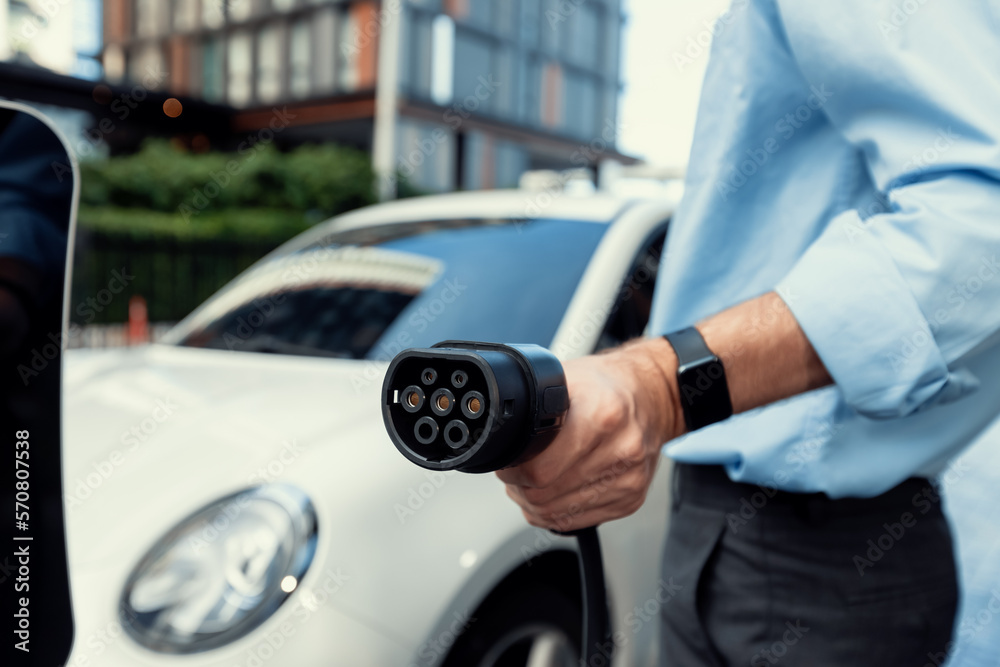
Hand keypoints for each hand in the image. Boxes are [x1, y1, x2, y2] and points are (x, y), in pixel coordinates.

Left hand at [496, 338, 683, 531]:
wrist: (651, 397)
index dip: (514, 469)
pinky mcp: (631, 500)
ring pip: (556, 514)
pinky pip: (575, 521)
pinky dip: (555, 511)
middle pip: (545, 495)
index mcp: (604, 415)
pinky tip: (554, 491)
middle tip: (517, 471)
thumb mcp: (565, 379)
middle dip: (520, 487)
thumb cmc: (606, 386)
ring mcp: (629, 479)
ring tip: (534, 480)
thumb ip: (534, 408)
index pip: (540, 468)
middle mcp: (622, 449)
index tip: (508, 462)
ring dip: (534, 502)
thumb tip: (499, 438)